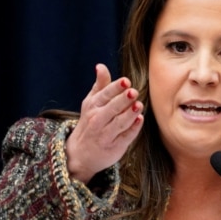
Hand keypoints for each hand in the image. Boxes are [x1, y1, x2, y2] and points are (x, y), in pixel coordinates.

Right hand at [65, 63, 143, 183]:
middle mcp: (97, 120)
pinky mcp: (115, 147)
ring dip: (129, 114)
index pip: (105, 95)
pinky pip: (126, 137)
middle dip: (123, 100)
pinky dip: (133, 129)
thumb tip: (101, 66)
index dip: (116, 88)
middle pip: (112, 108)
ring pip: (119, 123)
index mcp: (92, 106)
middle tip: (133, 92)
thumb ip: (100, 85)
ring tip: (138, 105)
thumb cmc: (90, 122)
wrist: (80, 154)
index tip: (126, 81)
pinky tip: (140, 120)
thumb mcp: (91, 102)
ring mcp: (106, 135)